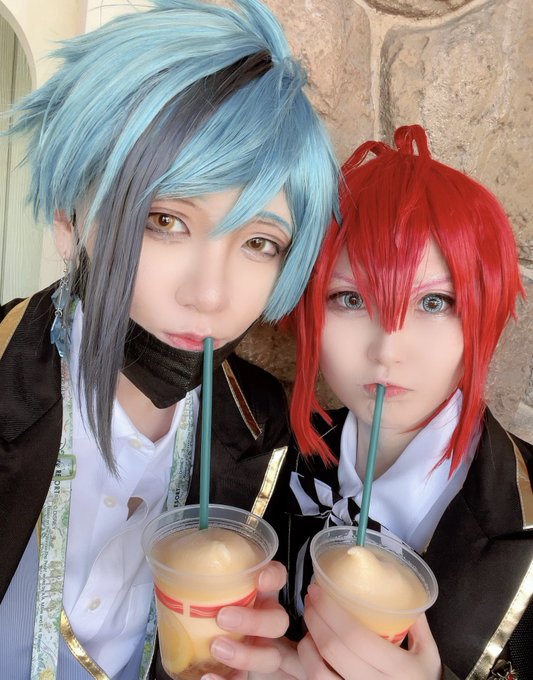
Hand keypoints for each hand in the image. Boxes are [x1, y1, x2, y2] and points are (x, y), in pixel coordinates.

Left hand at [204, 561, 289, 678]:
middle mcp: (265, 620)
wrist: (201, 640)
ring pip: (270, 656)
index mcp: (259, 593)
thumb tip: (170, 555)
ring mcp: (260, 648)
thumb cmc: (206, 604)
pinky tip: (208, 677)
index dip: (273, 577)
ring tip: (216, 647)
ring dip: (245, 654)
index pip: (277, 578)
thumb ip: (198, 571)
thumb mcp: (206, 584)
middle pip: (278, 621)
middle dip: (254, 620)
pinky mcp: (247, 672)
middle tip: (223, 616)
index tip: (259, 577)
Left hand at [298, 583, 440, 679]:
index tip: (318, 591)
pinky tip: (312, 650)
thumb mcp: (429, 654)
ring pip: (317, 672)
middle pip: (332, 649)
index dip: (330, 610)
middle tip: (311, 600)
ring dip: (307, 643)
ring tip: (310, 626)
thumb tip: (402, 588)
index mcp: (398, 668)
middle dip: (315, 618)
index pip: (355, 635)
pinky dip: (308, 664)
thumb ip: (417, 623)